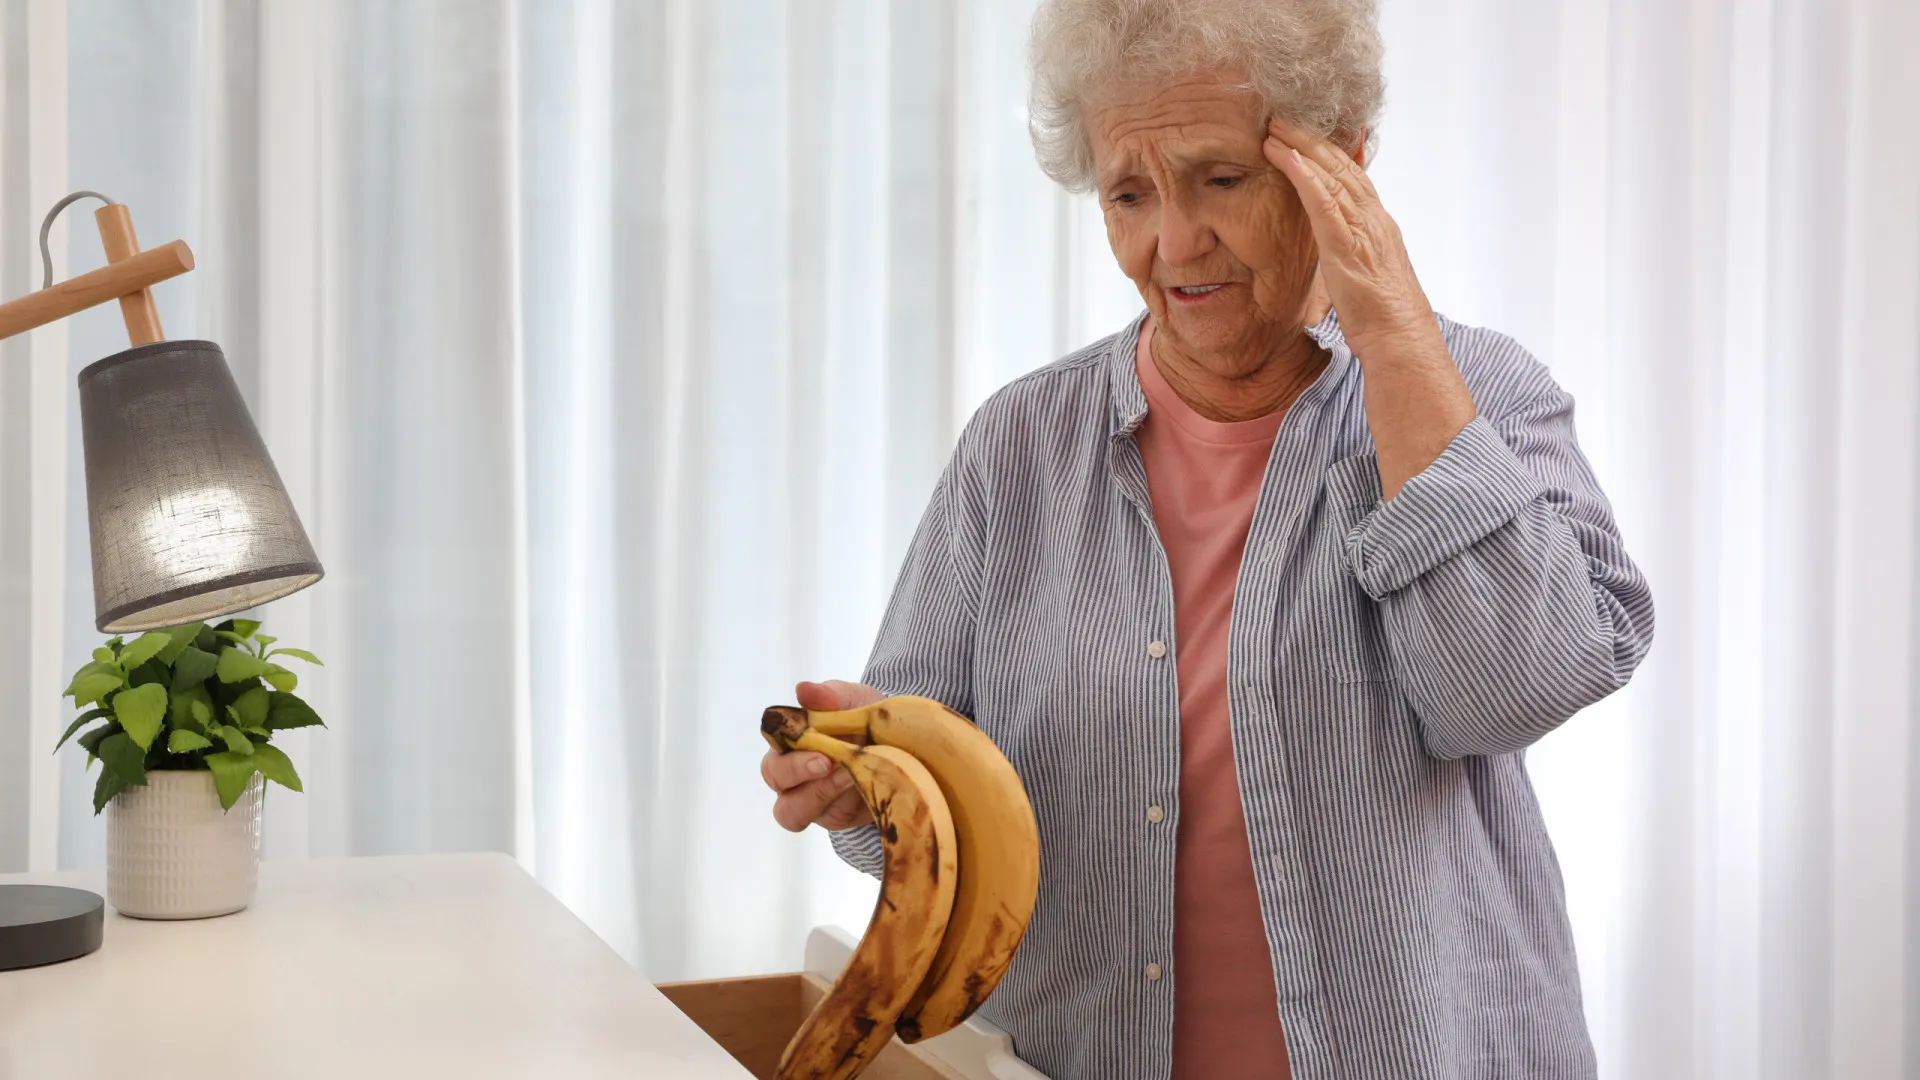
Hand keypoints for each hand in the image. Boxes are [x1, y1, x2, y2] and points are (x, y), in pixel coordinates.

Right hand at [760, 679, 882, 832]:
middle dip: (803, 781)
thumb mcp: (854, 700)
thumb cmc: (863, 718)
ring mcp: (814, 803)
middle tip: (831, 764)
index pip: (772, 761)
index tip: (819, 753)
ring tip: (852, 775)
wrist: (898, 739)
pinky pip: (834, 818)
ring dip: (825, 794)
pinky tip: (868, 784)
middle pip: (779, 794)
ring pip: (797, 814)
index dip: (790, 762)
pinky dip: (850, 802)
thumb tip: (804, 690)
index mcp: (789, 750)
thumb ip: (830, 695)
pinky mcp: (837, 816)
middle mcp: (794, 782)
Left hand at [1264, 121, 1439, 356]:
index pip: (1353, 176)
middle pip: (1341, 167)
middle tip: (1282, 118)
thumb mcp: (1364, 276)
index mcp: (1377, 225)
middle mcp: (1374, 220)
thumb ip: (1352, 254)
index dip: (1328, 152)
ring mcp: (1363, 231)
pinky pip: (1325, 206)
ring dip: (1302, 150)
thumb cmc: (1382, 316)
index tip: (1304, 133)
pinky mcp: (1348, 249)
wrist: (1401, 339)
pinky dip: (1307, 179)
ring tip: (1275, 129)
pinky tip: (1288, 159)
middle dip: (1311, 139)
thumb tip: (1336, 251)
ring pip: (1332, 178)